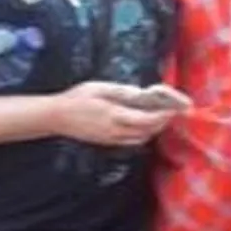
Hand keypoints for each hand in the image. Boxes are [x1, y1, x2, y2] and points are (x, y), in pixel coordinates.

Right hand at [47, 82, 173, 146]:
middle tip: (171, 111)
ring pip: (141, 139)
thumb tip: (140, 93)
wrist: (56, 117)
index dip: (163, 116)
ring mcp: (112, 139)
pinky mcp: (108, 142)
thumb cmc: (76, 98)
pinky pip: (131, 141)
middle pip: (147, 132)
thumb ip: (122, 92)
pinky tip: (143, 124)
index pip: (147, 120)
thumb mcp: (100, 88)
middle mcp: (116, 131)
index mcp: (115, 116)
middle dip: (161, 123)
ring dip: (153, 130)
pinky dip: (142, 134)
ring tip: (159, 117)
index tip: (174, 109)